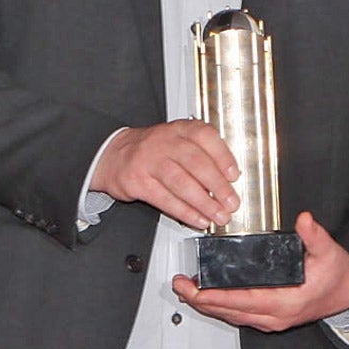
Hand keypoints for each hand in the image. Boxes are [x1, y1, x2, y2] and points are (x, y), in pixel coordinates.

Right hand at [93, 120, 239, 231]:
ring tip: (218, 215)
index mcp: (180, 129)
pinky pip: (165, 199)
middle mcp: (165, 142)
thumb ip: (203, 154)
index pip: (205, 136)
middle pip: (196, 162)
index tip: (235, 175)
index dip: (223, 157)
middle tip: (231, 202)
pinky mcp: (138, 181)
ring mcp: (150, 161)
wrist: (113, 155)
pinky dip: (184, 212)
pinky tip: (198, 219)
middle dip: (218, 186)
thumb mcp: (178, 141)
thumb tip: (228, 180)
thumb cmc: (153, 151)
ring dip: (204, 203)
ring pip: (181, 182)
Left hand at [172, 212, 348, 332]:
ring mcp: (272, 320)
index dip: (214, 296)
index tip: (194, 288)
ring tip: (187, 292)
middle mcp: (275, 316)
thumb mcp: (329, 252)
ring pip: (232, 317)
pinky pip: (240, 317)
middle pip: (229, 312)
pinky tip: (210, 300)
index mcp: (285, 302)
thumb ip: (314, 235)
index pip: (240, 300)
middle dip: (200, 300)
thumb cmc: (339, 276)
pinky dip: (221, 308)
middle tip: (179, 286)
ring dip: (208, 306)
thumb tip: (304, 219)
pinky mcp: (272, 319)